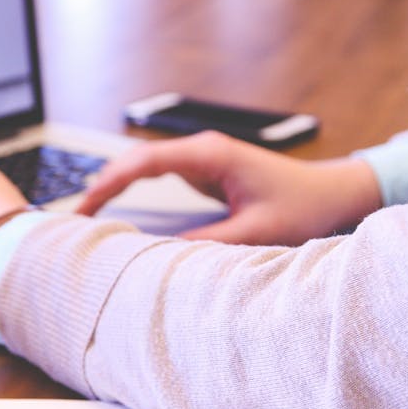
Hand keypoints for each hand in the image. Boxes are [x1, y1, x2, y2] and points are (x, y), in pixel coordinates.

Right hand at [76, 131, 381, 245]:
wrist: (333, 193)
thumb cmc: (304, 206)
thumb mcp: (257, 232)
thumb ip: (209, 243)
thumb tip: (161, 257)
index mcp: (211, 155)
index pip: (145, 162)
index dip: (110, 183)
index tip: (84, 206)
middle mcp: (202, 151)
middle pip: (136, 161)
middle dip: (103, 185)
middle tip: (74, 218)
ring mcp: (203, 159)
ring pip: (144, 168)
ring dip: (115, 187)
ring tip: (86, 217)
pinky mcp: (206, 172)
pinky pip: (159, 177)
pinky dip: (134, 191)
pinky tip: (116, 210)